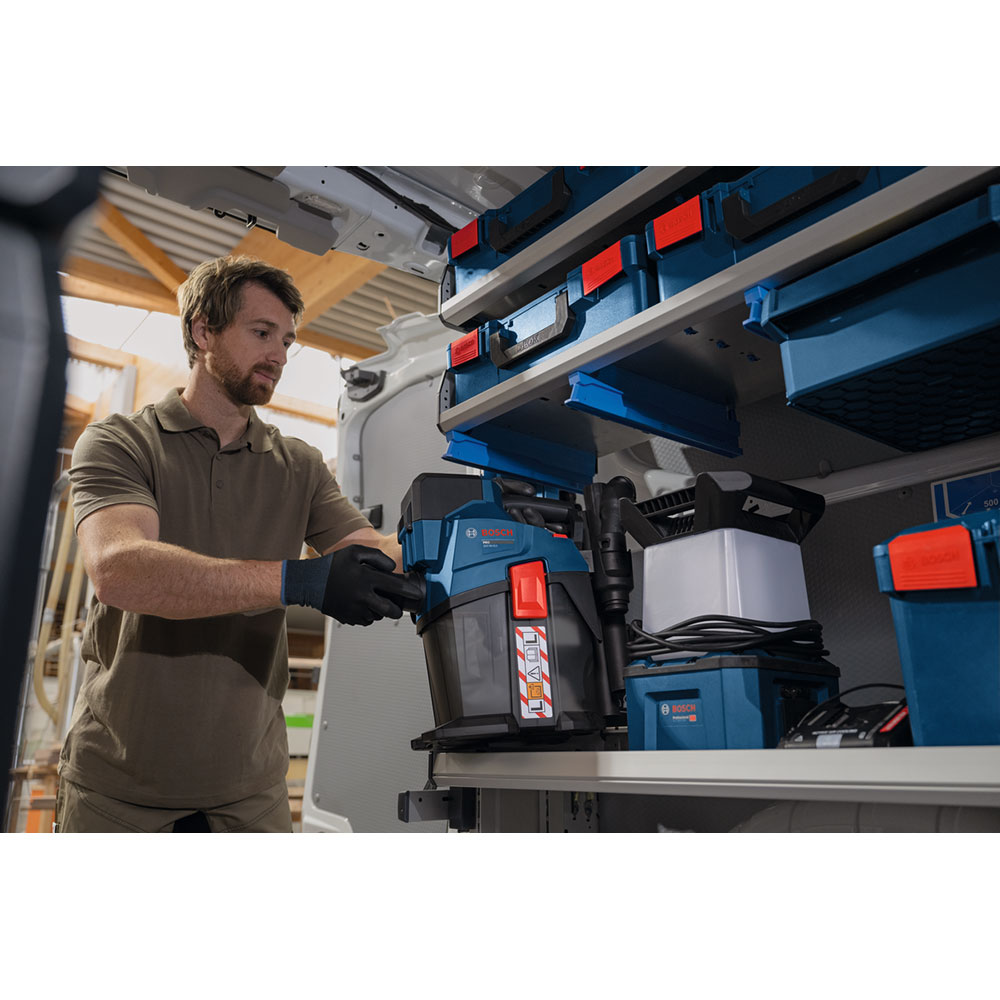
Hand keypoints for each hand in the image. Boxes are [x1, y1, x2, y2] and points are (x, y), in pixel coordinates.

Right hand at [282, 545, 423, 625]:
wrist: (309, 582)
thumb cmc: (331, 566)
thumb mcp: (355, 552)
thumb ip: (377, 557)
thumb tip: (393, 568)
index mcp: (366, 578)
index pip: (396, 587)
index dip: (410, 591)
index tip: (417, 594)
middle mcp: (362, 596)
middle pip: (390, 610)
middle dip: (398, 609)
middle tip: (398, 605)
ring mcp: (355, 609)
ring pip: (378, 616)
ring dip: (381, 610)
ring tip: (374, 599)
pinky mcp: (349, 618)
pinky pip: (366, 620)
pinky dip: (369, 614)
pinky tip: (363, 604)